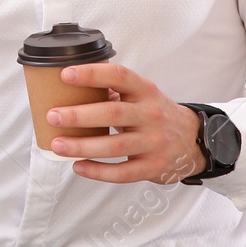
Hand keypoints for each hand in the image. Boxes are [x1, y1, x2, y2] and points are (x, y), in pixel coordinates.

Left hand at [47, 62, 206, 183]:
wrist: (193, 140)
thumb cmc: (155, 113)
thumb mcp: (140, 94)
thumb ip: (112, 90)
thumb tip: (69, 89)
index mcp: (144, 90)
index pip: (118, 75)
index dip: (92, 74)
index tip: (66, 75)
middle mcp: (150, 114)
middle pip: (112, 113)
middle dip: (79, 115)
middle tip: (52, 116)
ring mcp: (154, 142)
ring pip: (115, 146)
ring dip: (83, 146)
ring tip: (58, 145)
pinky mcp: (153, 166)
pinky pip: (123, 172)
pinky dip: (98, 171)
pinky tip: (79, 167)